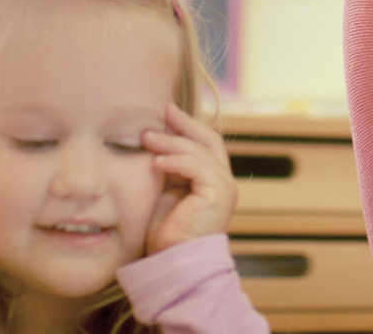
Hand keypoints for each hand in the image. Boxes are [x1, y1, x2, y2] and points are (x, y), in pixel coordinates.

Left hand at [141, 102, 237, 253]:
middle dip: (186, 123)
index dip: (188, 126)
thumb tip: (154, 144)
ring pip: (200, 151)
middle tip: (164, 110)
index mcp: (212, 181)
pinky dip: (176, 160)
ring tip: (147, 138)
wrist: (173, 263)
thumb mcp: (164, 192)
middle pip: (209, 140)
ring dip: (171, 141)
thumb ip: (167, 170)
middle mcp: (223, 182)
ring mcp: (224, 187)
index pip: (205, 144)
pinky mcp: (219, 194)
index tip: (166, 113)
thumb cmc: (165, 235)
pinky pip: (197, 166)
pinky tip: (156, 162)